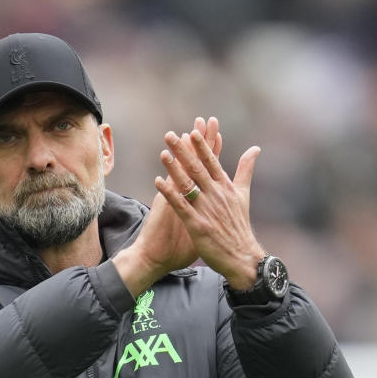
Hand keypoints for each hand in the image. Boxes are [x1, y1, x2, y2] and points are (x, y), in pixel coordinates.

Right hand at [111, 118, 222, 295]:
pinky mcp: (165, 207)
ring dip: (184, 150)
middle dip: (200, 141)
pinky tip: (171, 160)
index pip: (205, 167)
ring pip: (180, 169)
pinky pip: (169, 188)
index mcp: (194, 195)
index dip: (211, 149)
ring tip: (188, 130)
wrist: (157, 258)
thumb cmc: (177, 246)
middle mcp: (182, 191)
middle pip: (194, 161)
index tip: (217, 130)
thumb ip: (208, 211)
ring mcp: (173, 197)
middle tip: (204, 119)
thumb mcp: (198, 224)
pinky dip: (171, 175)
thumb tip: (219, 206)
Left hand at [154, 117, 265, 289]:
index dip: (202, 147)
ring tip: (163, 153)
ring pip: (188, 185)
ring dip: (174, 168)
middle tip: (169, 135)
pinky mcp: (197, 225)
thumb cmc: (239, 225)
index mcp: (225, 187)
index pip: (212, 162)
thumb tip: (255, 148)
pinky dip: (170, 193)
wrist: (242, 257)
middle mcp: (216, 195)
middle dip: (183, 151)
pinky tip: (158, 182)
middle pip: (197, 169)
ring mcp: (207, 210)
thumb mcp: (243, 194)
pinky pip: (181, 206)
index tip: (193, 131)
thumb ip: (245, 169)